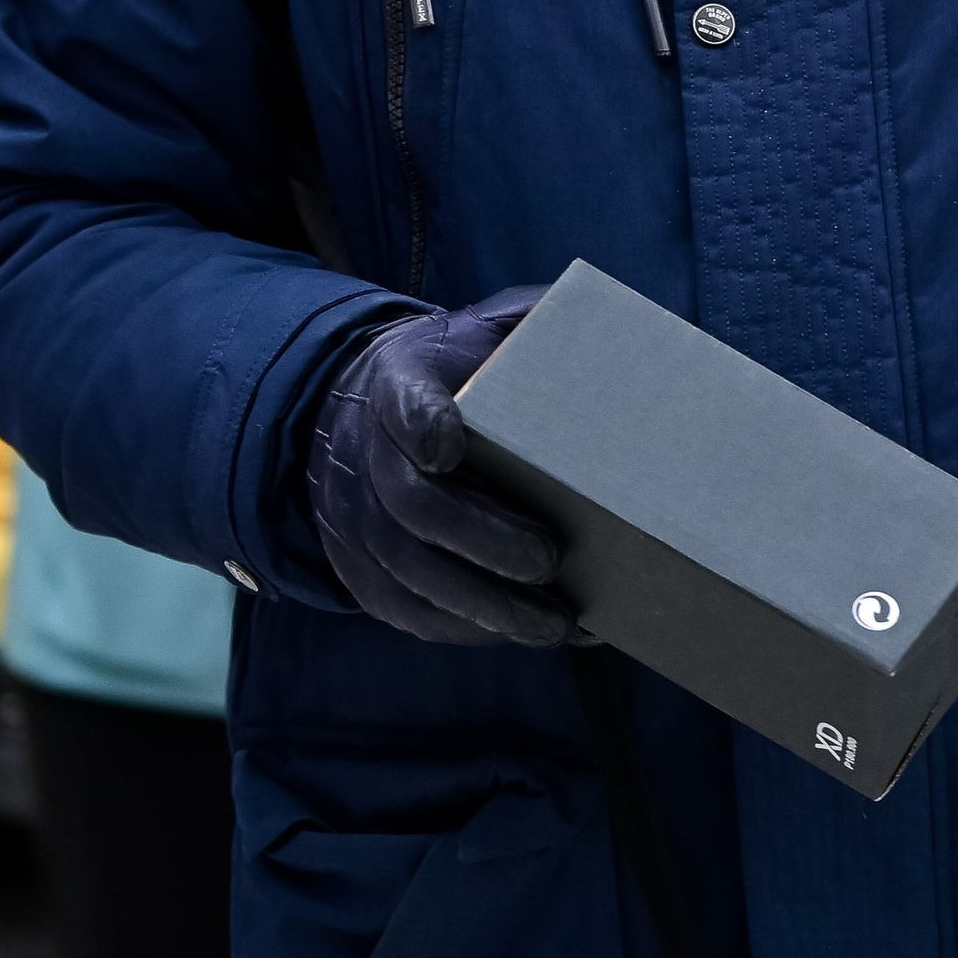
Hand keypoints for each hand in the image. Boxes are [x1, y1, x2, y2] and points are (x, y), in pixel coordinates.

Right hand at [307, 292, 568, 646]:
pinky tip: (520, 636)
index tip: (451, 446)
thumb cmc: (451, 369)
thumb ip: (530, 321)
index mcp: (400, 380)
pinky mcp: (360, 568)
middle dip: (482, 539)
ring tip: (553, 623)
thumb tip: (602, 320)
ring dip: (484, 605)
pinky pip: (406, 609)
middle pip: (412, 506)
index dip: (422, 423)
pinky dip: (465, 630)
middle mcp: (366, 452)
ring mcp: (355, 516)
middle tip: (548, 559)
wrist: (361, 406)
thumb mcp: (482, 328)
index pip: (401, 401)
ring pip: (410, 572)